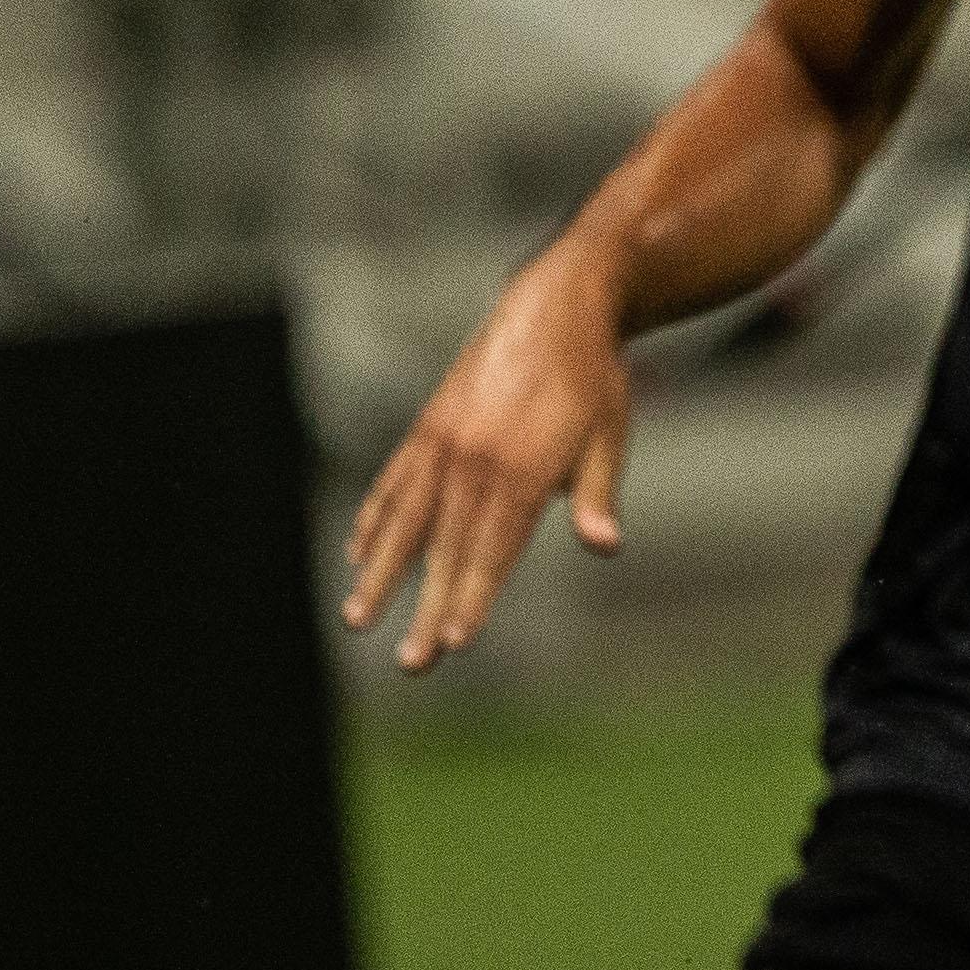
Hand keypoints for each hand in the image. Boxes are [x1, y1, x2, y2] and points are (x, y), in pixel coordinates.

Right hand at [339, 247, 633, 671]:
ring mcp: (443, 440)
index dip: (474, 597)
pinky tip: (358, 555)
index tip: (455, 641)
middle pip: (446, 547)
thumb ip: (599, 495)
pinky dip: (375, 520)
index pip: (494, 548)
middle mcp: (474, 457)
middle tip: (411, 663)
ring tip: (358, 618)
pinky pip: (394, 482)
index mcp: (523, 467)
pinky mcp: (428, 426)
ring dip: (381, 573)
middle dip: (427, 608)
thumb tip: (606, 546)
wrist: (556, 306)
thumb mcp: (610, 435)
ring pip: (405, 520)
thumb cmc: (594, 379)